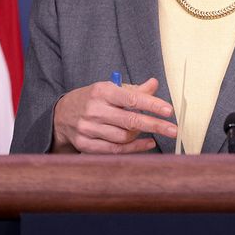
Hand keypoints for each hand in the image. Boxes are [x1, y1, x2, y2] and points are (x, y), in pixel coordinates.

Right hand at [51, 77, 176, 152]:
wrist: (61, 114)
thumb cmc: (91, 100)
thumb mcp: (109, 89)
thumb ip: (133, 90)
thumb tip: (154, 83)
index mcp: (101, 91)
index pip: (132, 98)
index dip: (152, 105)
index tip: (169, 111)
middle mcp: (94, 109)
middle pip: (130, 121)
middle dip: (155, 125)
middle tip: (173, 129)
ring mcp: (88, 128)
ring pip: (124, 137)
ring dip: (141, 135)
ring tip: (151, 132)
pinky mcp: (85, 144)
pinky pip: (115, 150)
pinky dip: (134, 148)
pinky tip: (147, 143)